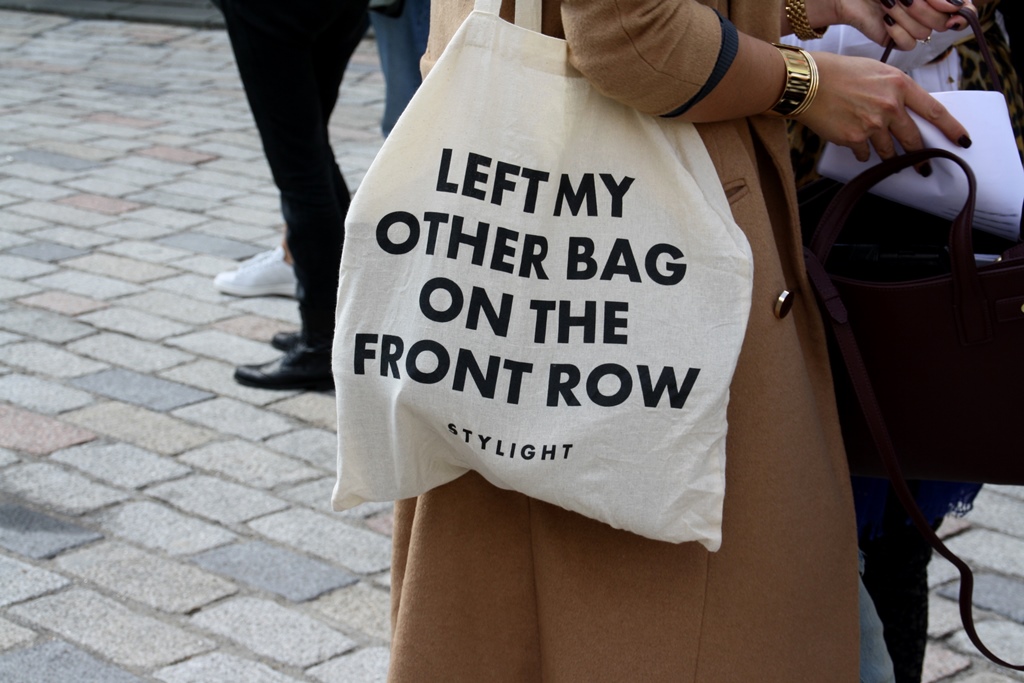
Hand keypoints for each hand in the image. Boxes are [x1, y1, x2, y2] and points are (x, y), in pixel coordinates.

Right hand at [794, 51, 969, 162]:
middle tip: (923, 166)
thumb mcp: (876, 72)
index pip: (934, 111)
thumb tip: (905, 110)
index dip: (951, 128)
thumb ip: (894, 90)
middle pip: (913, 139)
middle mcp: (890, 106)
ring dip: (886, 154)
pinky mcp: (854, 139)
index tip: (961, 140)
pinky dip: (862, 152)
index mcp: (900, 85)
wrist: (808, 83)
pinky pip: (864, 154)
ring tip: (879, 151)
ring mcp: (873, 125)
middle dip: (919, 156)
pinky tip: (853, 141)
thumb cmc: (839, 73)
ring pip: (888, 150)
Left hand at [806, 0, 973, 49]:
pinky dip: (896, 31)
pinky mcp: (897, 40)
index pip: (964, 9)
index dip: (963, 12)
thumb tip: (957, 7)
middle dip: (922, 8)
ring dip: (904, 16)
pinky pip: (909, 44)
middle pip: (943, 22)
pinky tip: (885, 20)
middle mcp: (928, 12)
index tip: (954, 11)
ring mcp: (913, 27)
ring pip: (924, 33)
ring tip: (887, 3)